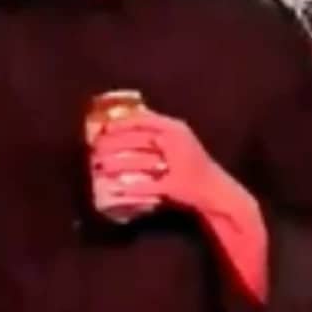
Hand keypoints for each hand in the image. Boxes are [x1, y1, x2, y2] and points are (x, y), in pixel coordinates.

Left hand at [91, 108, 231, 214]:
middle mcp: (177, 142)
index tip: (102, 128)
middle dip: (111, 145)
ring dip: (115, 165)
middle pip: (138, 140)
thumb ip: (153, 132)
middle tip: (94, 149)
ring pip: (139, 162)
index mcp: (176, 129)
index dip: (120, 123)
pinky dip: (131, 189)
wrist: (217, 191)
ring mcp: (178, 164)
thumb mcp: (175, 140)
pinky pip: (148, 186)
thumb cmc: (192, 164)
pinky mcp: (176, 186)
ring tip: (99, 167)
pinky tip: (116, 189)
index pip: (143, 120)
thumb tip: (117, 127)